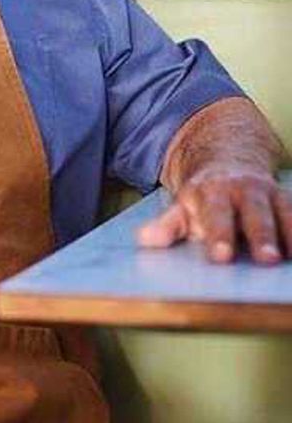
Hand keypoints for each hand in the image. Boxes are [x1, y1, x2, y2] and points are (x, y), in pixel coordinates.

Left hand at [137, 165, 290, 263]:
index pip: (215, 215)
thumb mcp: (182, 207)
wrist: (229, 163)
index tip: (221, 256)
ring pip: (285, 213)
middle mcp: (246, 191)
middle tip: (266, 259)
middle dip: (262, 236)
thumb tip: (145, 240)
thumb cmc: (204, 198)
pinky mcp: (290, 202)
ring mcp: (272, 195)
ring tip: (291, 258)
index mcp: (213, 193)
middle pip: (255, 215)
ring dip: (291, 234)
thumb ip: (167, 225)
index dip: (218, 235)